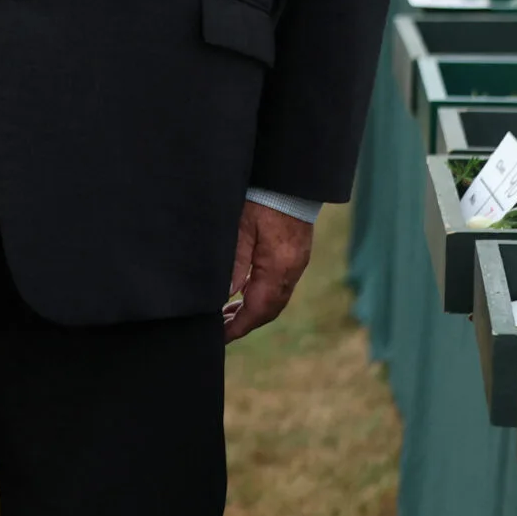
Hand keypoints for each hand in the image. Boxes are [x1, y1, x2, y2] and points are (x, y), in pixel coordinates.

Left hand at [225, 199, 313, 342]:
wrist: (291, 180)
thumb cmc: (263, 198)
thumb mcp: (241, 228)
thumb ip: (235, 263)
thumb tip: (225, 295)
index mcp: (278, 267)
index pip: (258, 309)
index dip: (238, 326)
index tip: (220, 336)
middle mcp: (291, 270)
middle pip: (269, 310)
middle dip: (245, 323)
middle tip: (220, 331)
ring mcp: (296, 264)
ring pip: (275, 299)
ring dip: (252, 310)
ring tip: (227, 316)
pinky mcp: (296, 256)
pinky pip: (279, 286)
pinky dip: (260, 296)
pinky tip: (244, 293)